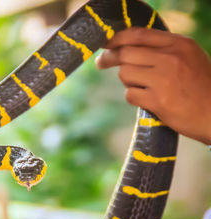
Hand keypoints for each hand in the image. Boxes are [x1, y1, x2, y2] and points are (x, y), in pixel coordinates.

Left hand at [96, 28, 210, 144]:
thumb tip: (126, 46)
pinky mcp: (158, 101)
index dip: (116, 37)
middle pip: (125, 53)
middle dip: (109, 57)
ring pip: (125, 73)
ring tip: (144, 86)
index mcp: (179, 45)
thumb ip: (162, 49)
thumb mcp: (188, 57)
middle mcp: (171, 59)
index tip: (104, 42)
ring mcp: (164, 80)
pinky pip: (130, 94)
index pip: (138, 34)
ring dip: (128, 80)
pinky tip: (148, 100)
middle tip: (102, 63)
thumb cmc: (200, 86)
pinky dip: (134, 97)